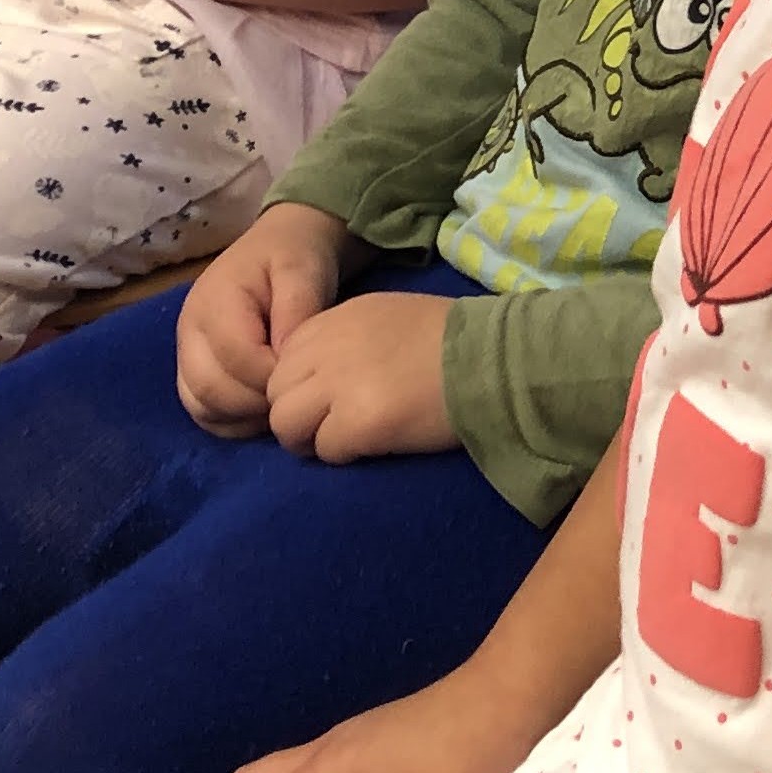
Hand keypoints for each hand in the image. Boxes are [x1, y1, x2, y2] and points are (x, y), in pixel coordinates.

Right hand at [178, 202, 351, 433]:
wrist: (280, 246)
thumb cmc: (293, 257)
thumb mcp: (303, 270)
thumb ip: (297, 310)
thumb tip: (287, 358)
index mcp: (213, 301)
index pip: (235, 357)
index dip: (273, 375)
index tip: (307, 375)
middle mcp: (189, 331)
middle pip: (210, 389)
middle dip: (258, 402)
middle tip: (296, 395)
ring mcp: (187, 354)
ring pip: (200, 406)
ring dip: (243, 416)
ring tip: (281, 402)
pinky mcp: (193, 372)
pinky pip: (202, 413)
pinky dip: (232, 421)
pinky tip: (265, 411)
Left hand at [272, 291, 462, 462]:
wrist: (495, 361)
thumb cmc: (454, 341)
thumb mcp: (387, 318)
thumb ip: (346, 340)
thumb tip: (322, 378)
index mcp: (336, 318)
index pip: (284, 359)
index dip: (301, 385)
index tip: (327, 399)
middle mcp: (328, 346)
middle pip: (276, 392)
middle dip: (297, 414)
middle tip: (329, 428)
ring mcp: (340, 385)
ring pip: (286, 423)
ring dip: (309, 439)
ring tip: (342, 442)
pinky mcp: (358, 422)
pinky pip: (324, 449)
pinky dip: (342, 454)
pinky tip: (372, 446)